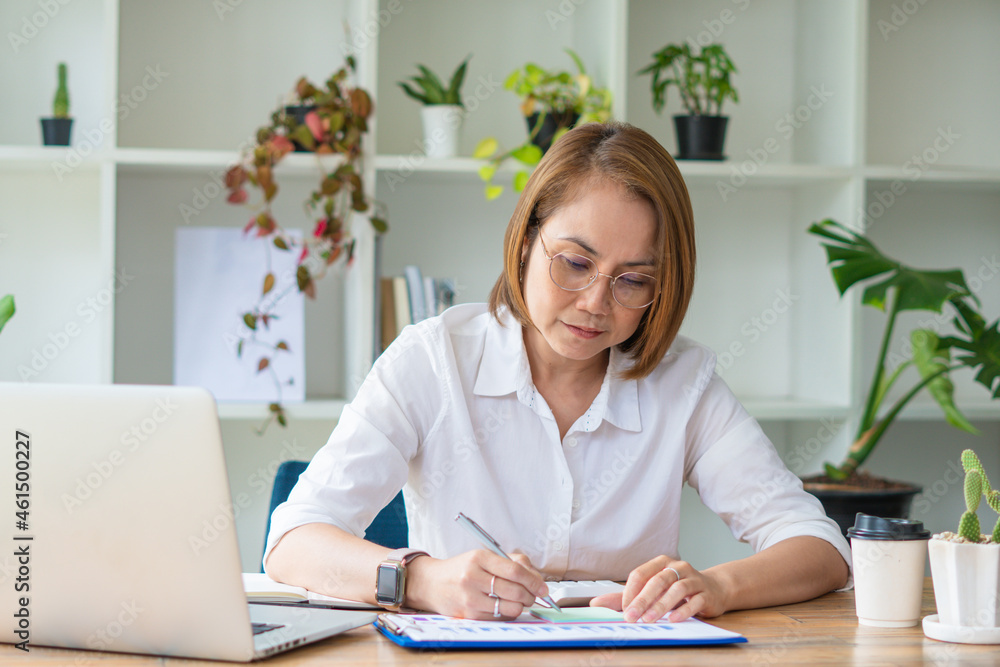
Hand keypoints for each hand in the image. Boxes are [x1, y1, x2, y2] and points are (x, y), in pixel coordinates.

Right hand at [405, 550, 549, 619]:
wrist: (432, 583)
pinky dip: (508, 613)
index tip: (543, 587)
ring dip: (521, 606)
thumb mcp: (484, 556)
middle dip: (530, 595)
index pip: (515, 570)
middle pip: (514, 590)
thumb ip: (511, 562)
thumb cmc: (462, 568)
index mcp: (479, 557)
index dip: (534, 580)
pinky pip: (499, 617)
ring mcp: (470, 597)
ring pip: (509, 607)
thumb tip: (536, 578)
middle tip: (533, 595)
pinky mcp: (468, 614)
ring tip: (519, 600)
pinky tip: (505, 606)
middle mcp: (473, 577)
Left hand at [590, 557, 728, 622]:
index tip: (624, 609)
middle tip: (632, 616)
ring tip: (649, 619)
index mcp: (660, 563)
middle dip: (642, 600)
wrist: (713, 589)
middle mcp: (677, 567)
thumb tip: (596, 603)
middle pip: (657, 581)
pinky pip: (695, 601)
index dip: (630, 592)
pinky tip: (673, 619)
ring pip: (676, 589)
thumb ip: (625, 596)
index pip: (640, 573)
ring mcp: (693, 579)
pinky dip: (683, 610)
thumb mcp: (652, 590)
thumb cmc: (677, 588)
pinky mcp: (706, 594)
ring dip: (661, 605)